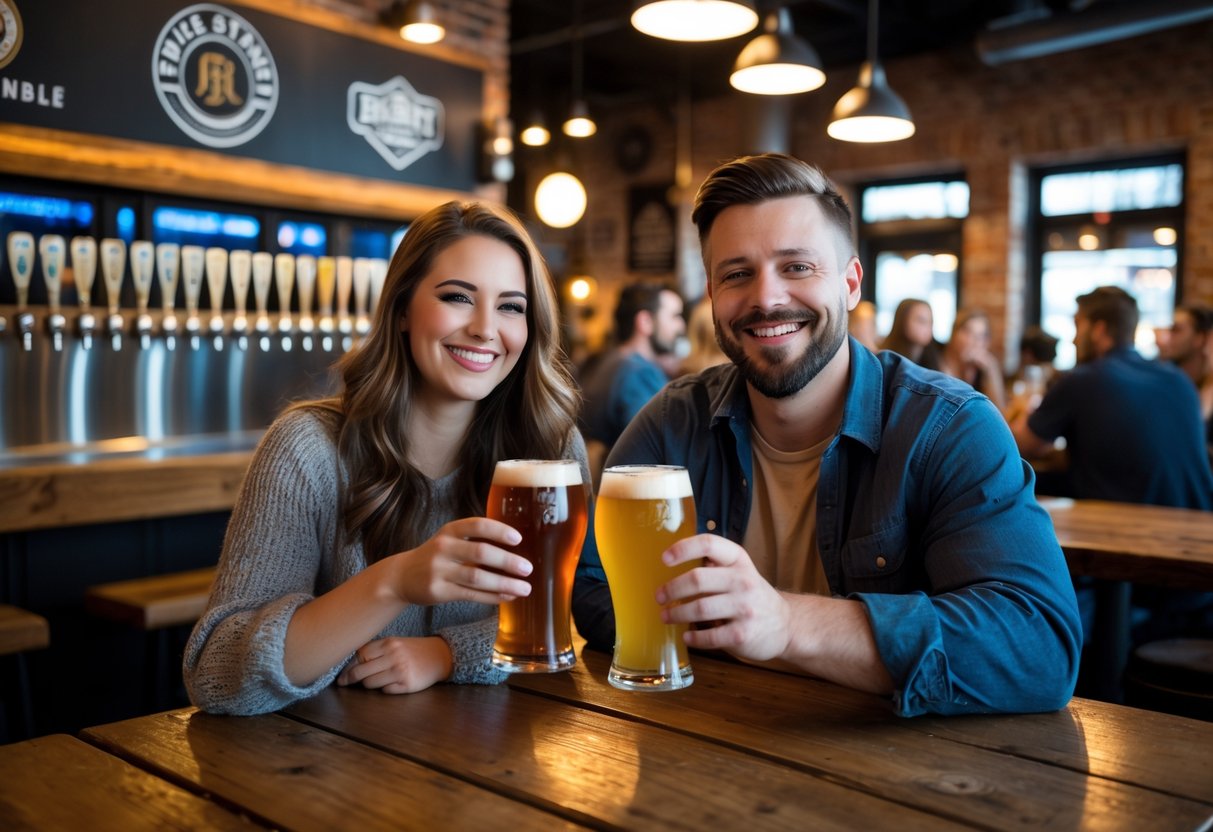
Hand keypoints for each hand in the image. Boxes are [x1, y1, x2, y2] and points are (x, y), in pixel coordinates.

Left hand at [337, 636, 452, 693]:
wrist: (439, 656)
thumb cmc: (412, 650)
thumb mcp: (395, 643)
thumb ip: (376, 650)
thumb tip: (350, 664)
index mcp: (388, 643)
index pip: (360, 655)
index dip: (348, 666)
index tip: (342, 674)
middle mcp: (394, 655)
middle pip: (361, 671)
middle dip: (350, 678)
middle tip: (344, 683)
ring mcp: (400, 670)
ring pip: (370, 683)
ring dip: (369, 684)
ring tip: (376, 680)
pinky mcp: (407, 684)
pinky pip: (385, 691)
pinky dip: (385, 689)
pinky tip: (392, 683)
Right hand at [391, 517, 531, 605]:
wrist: (401, 576)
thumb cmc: (435, 556)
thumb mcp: (449, 540)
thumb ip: (475, 541)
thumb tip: (515, 551)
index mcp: (449, 531)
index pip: (477, 525)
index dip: (498, 531)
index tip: (518, 539)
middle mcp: (443, 548)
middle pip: (480, 553)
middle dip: (507, 561)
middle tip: (527, 568)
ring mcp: (439, 571)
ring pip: (477, 578)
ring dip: (504, 583)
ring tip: (524, 588)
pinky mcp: (438, 592)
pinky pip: (471, 595)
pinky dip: (492, 596)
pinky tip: (508, 596)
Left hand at [655, 534, 790, 662]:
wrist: (785, 624)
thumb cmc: (750, 595)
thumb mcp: (739, 572)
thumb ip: (713, 567)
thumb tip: (672, 566)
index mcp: (738, 560)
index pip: (709, 544)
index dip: (683, 548)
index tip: (664, 558)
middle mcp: (743, 581)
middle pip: (698, 579)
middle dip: (672, 589)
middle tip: (659, 597)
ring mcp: (744, 608)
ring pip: (700, 608)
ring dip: (677, 613)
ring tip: (666, 616)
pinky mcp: (743, 634)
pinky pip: (710, 636)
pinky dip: (694, 638)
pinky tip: (687, 637)